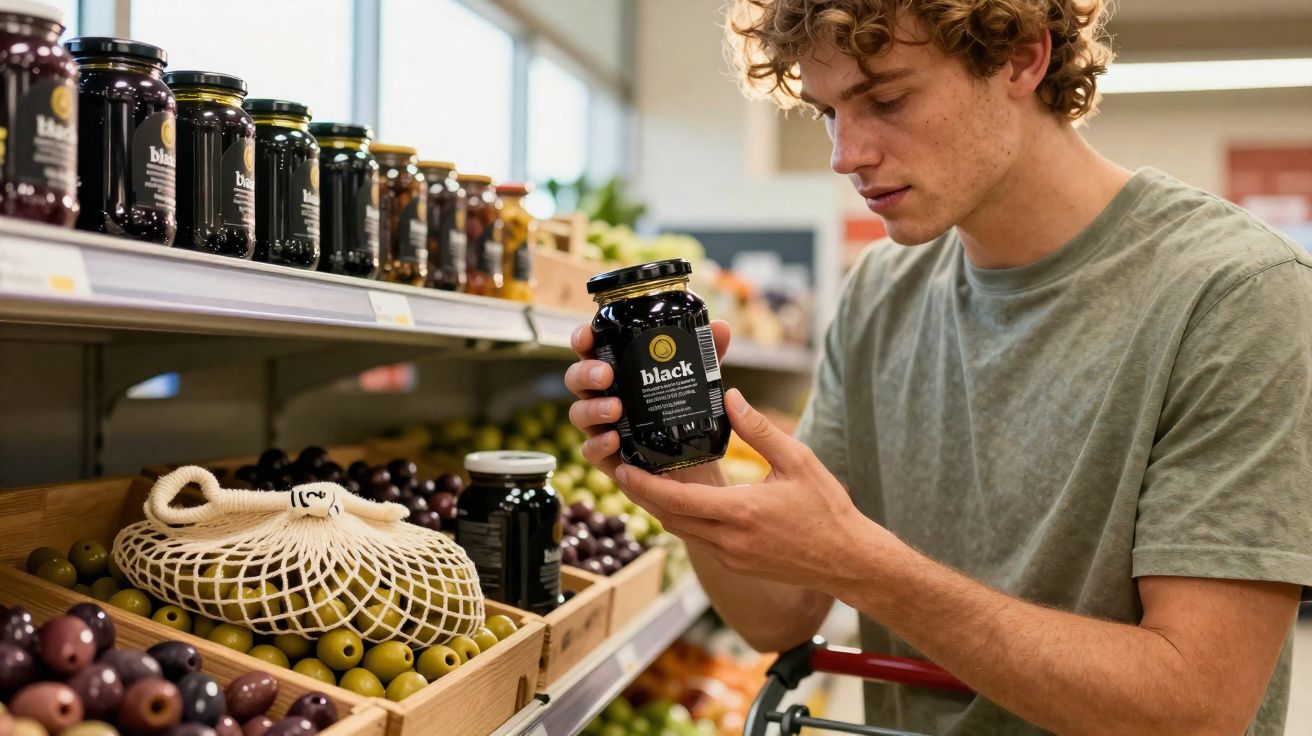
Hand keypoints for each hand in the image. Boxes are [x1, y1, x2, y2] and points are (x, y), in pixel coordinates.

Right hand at [563, 320, 731, 479]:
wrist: (696, 464)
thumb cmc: (688, 416)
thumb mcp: (700, 382)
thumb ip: (707, 356)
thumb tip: (720, 327)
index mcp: (619, 372)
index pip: (591, 351)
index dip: (583, 340)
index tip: (588, 335)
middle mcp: (605, 396)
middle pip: (576, 379)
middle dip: (586, 373)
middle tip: (607, 374)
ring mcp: (603, 427)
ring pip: (578, 413)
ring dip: (592, 408)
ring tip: (616, 408)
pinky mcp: (609, 457)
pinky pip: (590, 450)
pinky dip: (598, 444)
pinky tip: (614, 439)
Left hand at [614, 388, 896, 590]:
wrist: (848, 560)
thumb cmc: (827, 509)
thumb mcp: (798, 460)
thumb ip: (760, 430)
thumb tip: (730, 397)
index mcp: (740, 512)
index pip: (675, 500)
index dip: (642, 486)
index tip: (622, 469)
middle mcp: (729, 539)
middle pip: (669, 518)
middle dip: (642, 495)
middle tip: (623, 470)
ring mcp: (731, 556)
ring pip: (682, 532)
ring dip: (661, 509)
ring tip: (645, 482)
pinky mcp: (737, 564)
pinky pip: (699, 540)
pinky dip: (684, 521)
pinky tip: (683, 501)